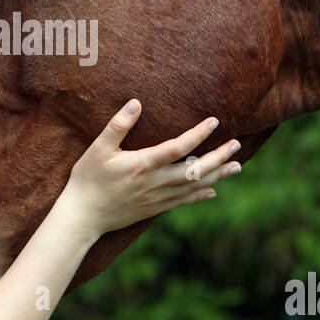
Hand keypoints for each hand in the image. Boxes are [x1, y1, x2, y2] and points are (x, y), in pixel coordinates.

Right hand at [62, 99, 242, 239]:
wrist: (82, 216)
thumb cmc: (87, 179)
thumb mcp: (98, 148)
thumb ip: (118, 125)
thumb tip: (136, 102)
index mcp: (143, 164)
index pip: (178, 147)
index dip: (198, 134)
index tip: (214, 121)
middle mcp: (155, 183)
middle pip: (195, 169)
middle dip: (218, 156)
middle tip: (236, 144)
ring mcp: (157, 198)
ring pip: (194, 186)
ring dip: (217, 176)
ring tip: (236, 166)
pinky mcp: (155, 209)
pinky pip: (183, 201)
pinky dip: (200, 195)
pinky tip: (213, 190)